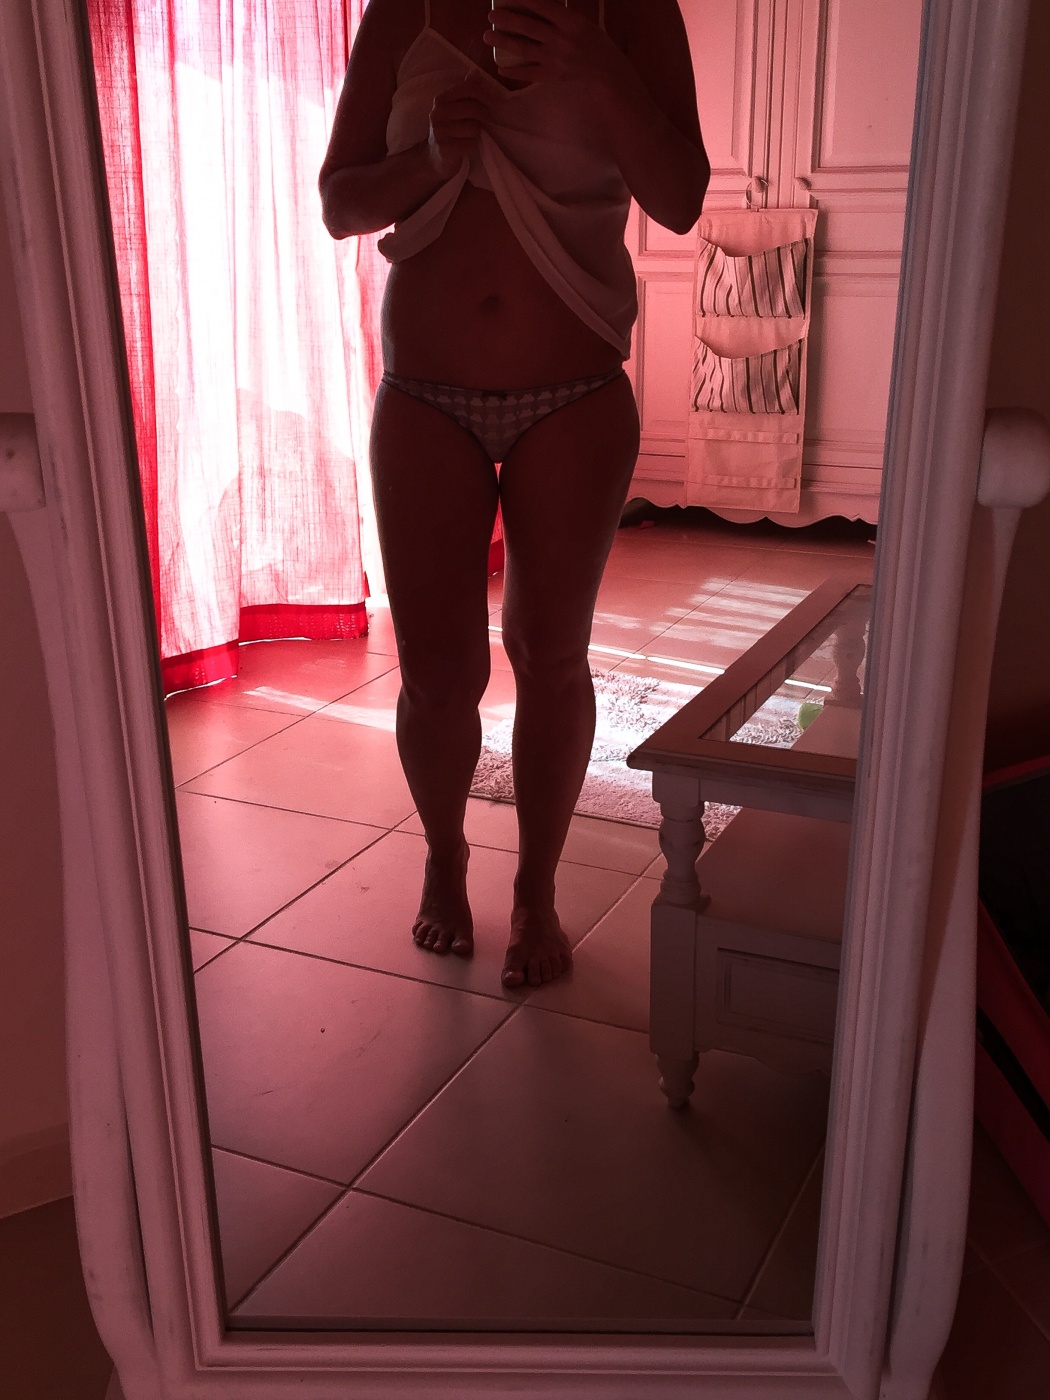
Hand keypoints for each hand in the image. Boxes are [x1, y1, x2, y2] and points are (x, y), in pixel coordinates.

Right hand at [427, 74, 494, 178]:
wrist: (435, 156)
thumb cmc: (450, 128)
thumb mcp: (456, 106)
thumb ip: (466, 90)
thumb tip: (475, 72)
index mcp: (440, 100)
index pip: (468, 89)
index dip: (484, 95)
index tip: (492, 102)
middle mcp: (437, 114)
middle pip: (472, 108)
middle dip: (483, 115)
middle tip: (484, 120)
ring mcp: (439, 133)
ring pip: (473, 127)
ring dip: (477, 132)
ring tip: (471, 134)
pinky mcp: (445, 150)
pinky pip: (470, 144)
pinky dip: (472, 145)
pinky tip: (466, 145)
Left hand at [483, 0, 621, 87]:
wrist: (606, 71)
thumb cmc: (595, 44)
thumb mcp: (582, 23)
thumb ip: (560, 17)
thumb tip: (537, 9)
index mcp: (570, 21)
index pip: (543, 6)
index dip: (525, 0)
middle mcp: (560, 39)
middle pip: (529, 27)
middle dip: (507, 20)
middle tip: (490, 16)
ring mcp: (555, 58)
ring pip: (525, 49)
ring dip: (504, 42)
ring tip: (488, 36)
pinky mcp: (553, 75)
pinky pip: (529, 74)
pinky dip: (514, 72)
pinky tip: (500, 68)